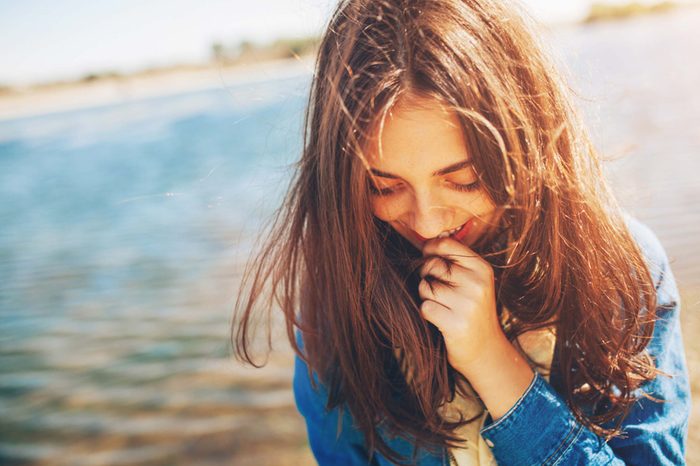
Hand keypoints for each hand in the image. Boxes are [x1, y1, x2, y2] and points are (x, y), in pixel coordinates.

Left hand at [418, 237, 506, 375]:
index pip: (447, 245)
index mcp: (482, 269)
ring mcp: (467, 304)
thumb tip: (426, 242)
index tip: (426, 255)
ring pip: (425, 287)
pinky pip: (425, 307)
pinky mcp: (455, 323)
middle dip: (426, 275)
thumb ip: (455, 261)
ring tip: (441, 305)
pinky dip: (427, 312)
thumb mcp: (473, 281)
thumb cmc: (471, 310)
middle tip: (436, 289)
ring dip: (426, 296)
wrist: (485, 349)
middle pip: (432, 265)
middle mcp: (477, 284)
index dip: (430, 248)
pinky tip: (440, 318)